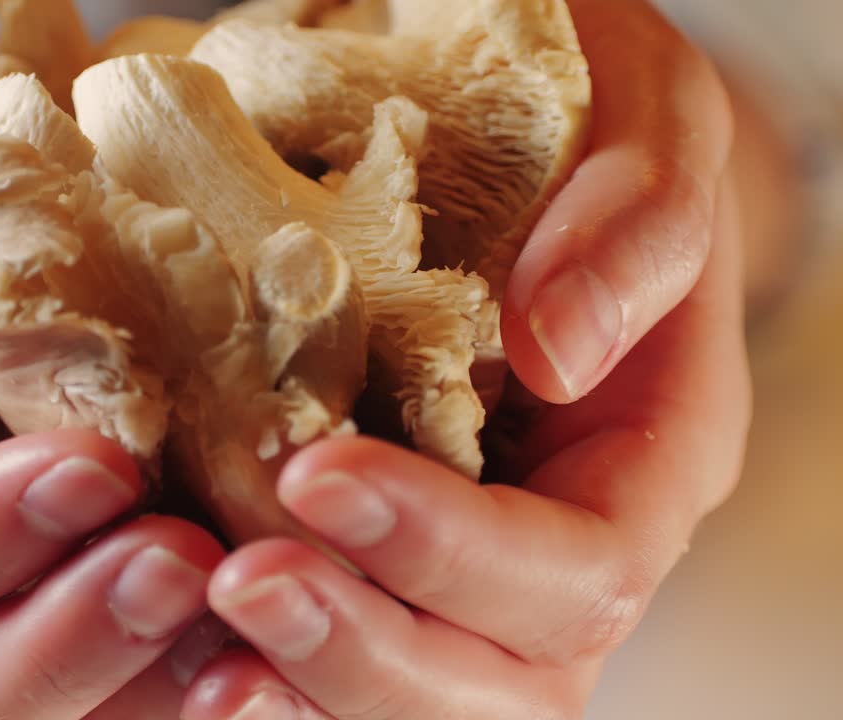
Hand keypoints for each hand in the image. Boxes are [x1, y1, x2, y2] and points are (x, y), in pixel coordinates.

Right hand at [0, 63, 228, 718]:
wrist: (32, 167)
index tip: (92, 465)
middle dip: (65, 640)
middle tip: (186, 556)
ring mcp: (8, 609)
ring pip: (59, 709)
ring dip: (155, 670)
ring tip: (252, 580)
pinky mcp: (106, 610)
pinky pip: (151, 680)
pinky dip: (219, 662)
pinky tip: (290, 607)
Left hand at [178, 2, 749, 717]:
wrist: (543, 138)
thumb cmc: (595, 120)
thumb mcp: (651, 117)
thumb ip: (638, 226)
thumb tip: (556, 351)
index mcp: (650, 464)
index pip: (577, 570)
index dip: (450, 549)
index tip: (318, 474)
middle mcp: (567, 544)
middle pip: (505, 683)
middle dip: (369, 650)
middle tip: (238, 583)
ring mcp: (476, 567)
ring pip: (424, 698)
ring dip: (311, 691)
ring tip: (203, 657)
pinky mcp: (391, 557)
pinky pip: (343, 656)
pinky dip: (271, 670)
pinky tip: (191, 647)